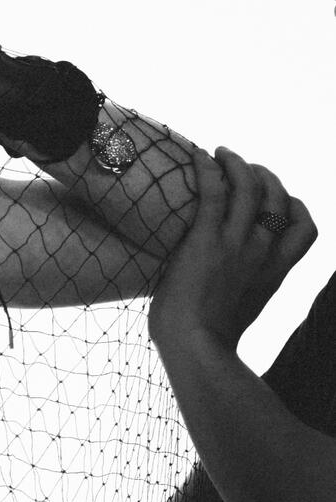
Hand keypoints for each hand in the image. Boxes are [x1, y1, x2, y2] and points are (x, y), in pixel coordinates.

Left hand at [149, 146, 315, 352]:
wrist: (197, 348)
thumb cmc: (206, 341)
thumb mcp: (239, 315)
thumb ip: (240, 295)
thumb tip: (218, 294)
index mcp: (275, 272)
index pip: (304, 228)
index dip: (294, 206)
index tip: (277, 198)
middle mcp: (263, 252)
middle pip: (278, 197)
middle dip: (264, 175)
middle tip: (241, 166)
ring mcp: (237, 243)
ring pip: (250, 185)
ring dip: (237, 162)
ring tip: (221, 152)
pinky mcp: (207, 240)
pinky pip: (214, 191)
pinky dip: (209, 168)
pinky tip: (198, 156)